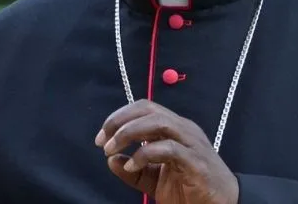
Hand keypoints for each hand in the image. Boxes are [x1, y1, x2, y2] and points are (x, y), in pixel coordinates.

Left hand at [95, 99, 238, 203]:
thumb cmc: (190, 190)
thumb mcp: (155, 179)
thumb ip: (134, 170)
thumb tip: (111, 160)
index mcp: (174, 128)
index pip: (144, 108)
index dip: (119, 117)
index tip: (101, 137)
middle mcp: (183, 129)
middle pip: (149, 109)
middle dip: (120, 121)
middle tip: (103, 141)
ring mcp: (191, 143)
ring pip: (159, 122)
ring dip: (129, 133)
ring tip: (112, 150)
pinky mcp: (196, 161)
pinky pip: (168, 148)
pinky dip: (145, 154)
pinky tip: (133, 165)